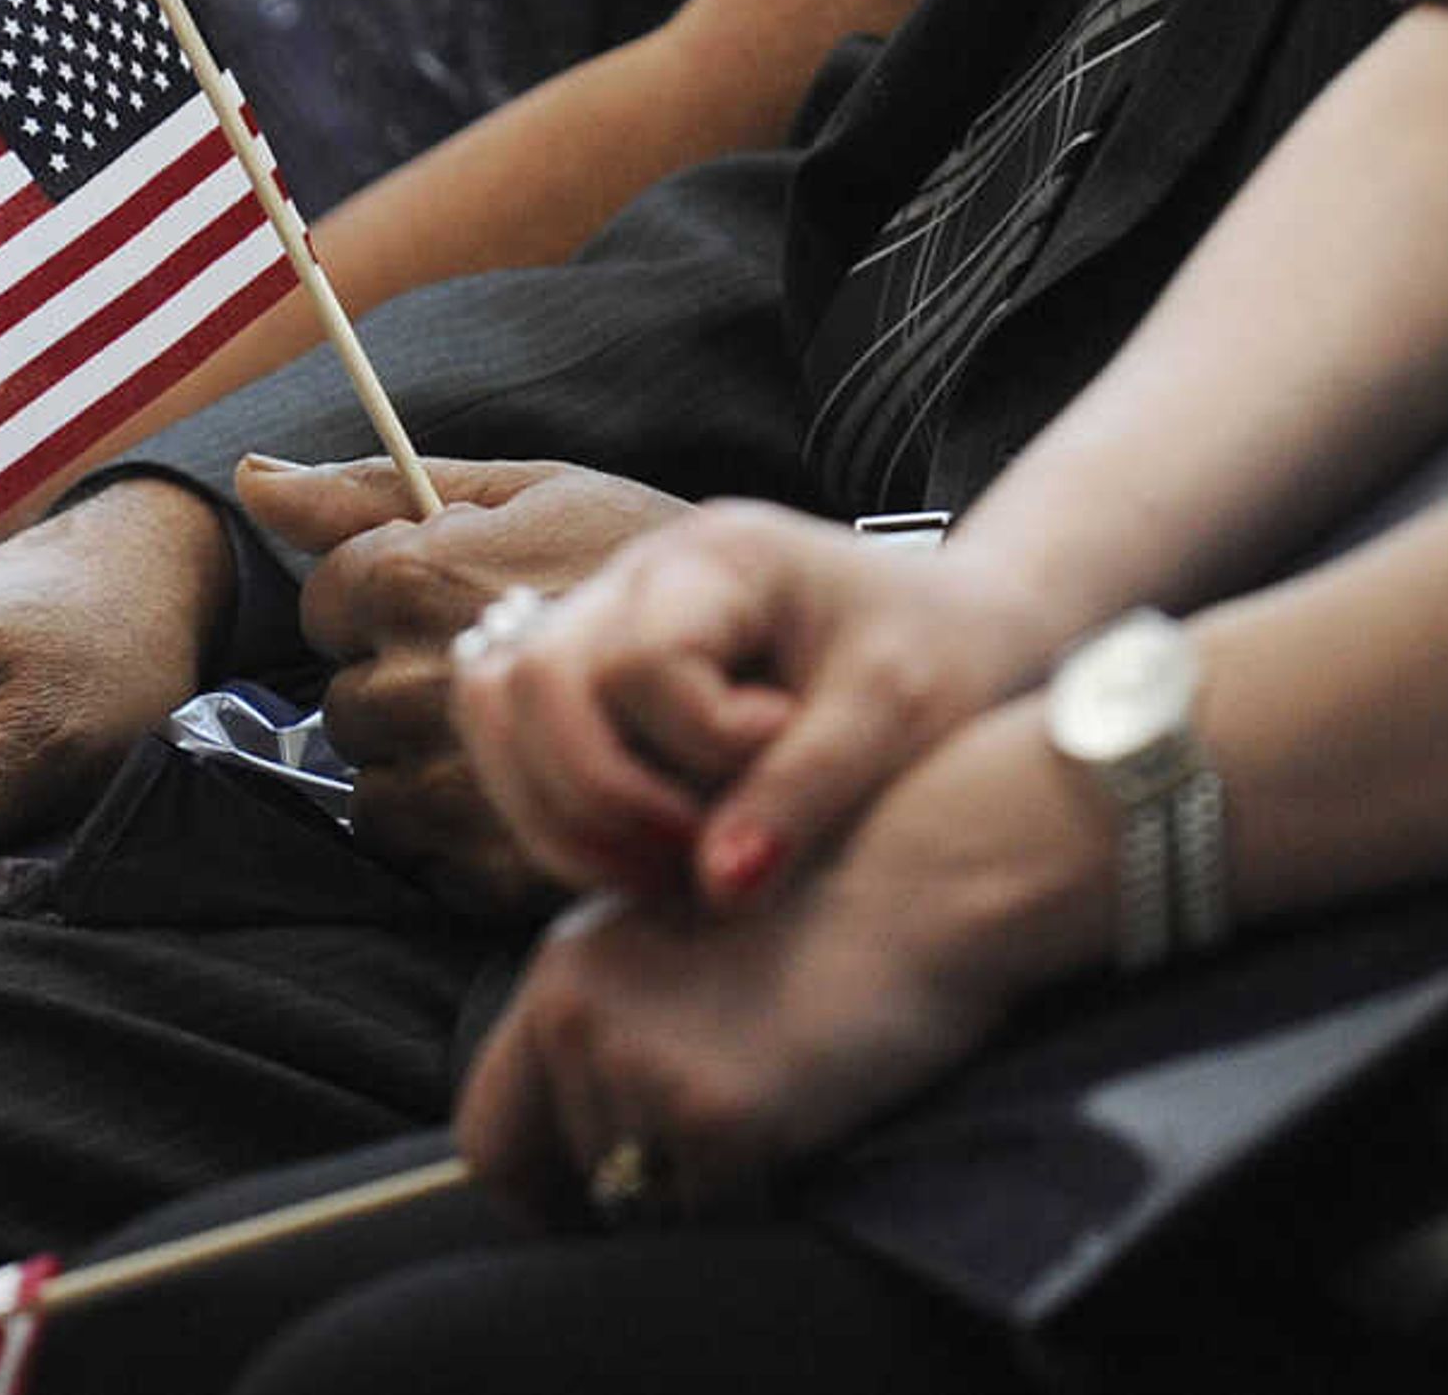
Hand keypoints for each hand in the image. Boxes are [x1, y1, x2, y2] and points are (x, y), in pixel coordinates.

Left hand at [234, 456, 692, 909]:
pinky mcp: (504, 869)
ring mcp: (464, 783)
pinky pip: (428, 865)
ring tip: (515, 740)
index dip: (378, 599)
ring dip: (424, 773)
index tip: (450, 600)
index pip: (325, 604)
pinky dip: (468, 842)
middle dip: (397, 688)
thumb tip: (252, 479)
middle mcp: (428, 682)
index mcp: (423, 576)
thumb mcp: (527, 490)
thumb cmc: (648, 559)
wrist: (786, 663)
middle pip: (342, 706)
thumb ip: (373, 490)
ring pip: (373, 796)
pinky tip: (536, 795)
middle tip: (492, 672)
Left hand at [453, 813, 1039, 1215]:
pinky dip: (758, 1200)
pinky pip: (715, 1217)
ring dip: (701, 1192)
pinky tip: (800, 1117)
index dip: (537, 1197)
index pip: (489, 1138)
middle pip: (577, 1182)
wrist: (921, 885)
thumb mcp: (674, 958)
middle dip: (639, 1190)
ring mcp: (640, 1061)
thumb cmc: (815, 932)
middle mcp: (576, 1011)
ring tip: (769, 1097)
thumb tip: (555, 1168)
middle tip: (722, 1133)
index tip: (589, 1211)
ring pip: (643, 1206)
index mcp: (560, 973)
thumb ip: (606, 1036)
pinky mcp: (714, 1110)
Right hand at [456, 504, 1062, 908]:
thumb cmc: (943, 653)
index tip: (786, 767)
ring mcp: (598, 613)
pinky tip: (641, 847)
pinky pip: (509, 733)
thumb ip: (804, 795)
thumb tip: (716, 890)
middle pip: (526, 681)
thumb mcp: (898, 718)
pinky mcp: (589, 665)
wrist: (956, 623)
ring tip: (661, 865)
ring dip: (556, 809)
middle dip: (593, 797)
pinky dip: (554, 805)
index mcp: (718, 558)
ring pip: (491, 706)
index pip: (640, 663)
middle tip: (692, 858)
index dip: (700, 747)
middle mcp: (633, 573)